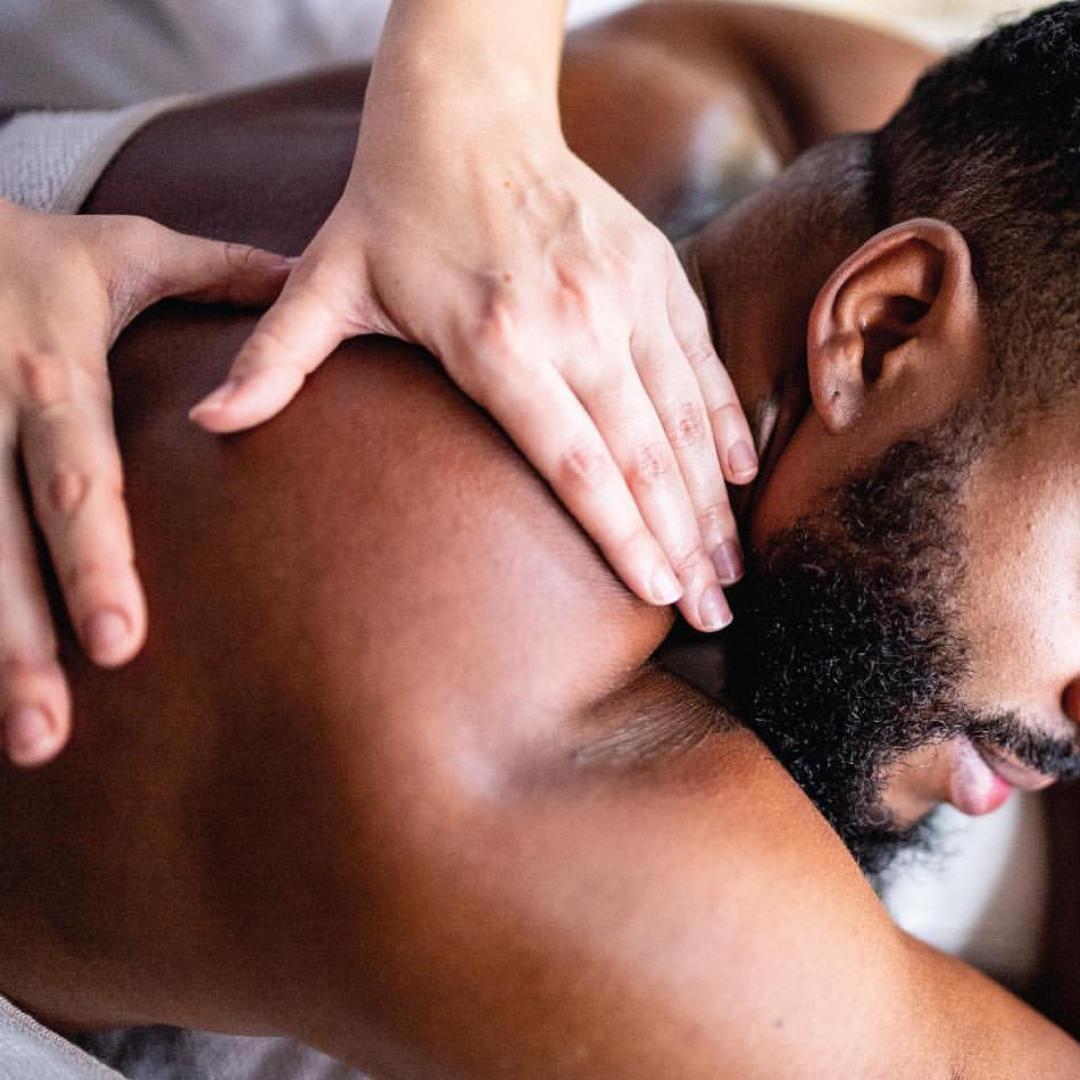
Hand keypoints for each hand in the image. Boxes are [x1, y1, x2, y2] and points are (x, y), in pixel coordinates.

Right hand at [0, 198, 290, 766]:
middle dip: (22, 640)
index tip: (122, 644)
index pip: (78, 478)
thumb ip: (223, 274)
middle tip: (51, 732)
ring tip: (24, 743)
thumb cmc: (34, 251)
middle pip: (2, 541)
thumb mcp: (126, 251)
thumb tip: (313, 280)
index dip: (94, 559)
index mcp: (53, 374)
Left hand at [191, 80, 756, 633]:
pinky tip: (741, 479)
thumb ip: (278, 357)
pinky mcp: (654, 270)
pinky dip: (723, 424)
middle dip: (683, 542)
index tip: (658, 593)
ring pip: (682, 417)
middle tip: (713, 611)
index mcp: (497, 340)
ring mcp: (622, 295)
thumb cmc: (393, 205)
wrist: (467, 106)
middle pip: (642, 454)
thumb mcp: (327, 280)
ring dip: (712, 500)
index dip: (620, 533)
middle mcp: (573, 322)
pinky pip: (700, 362)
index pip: (574, 459)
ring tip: (734, 567)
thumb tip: (210, 423)